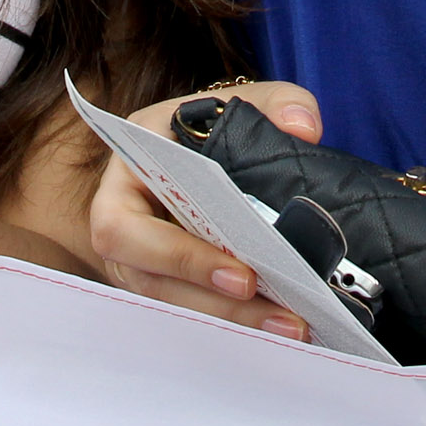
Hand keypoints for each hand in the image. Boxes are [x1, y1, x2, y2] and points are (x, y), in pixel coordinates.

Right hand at [85, 82, 320, 338]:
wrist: (199, 143)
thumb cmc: (210, 122)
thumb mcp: (239, 100)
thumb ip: (276, 102)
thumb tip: (304, 129)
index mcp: (127, 171)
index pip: (127, 227)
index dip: (180, 257)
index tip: (242, 275)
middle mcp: (122, 222)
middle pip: (153, 280)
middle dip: (216, 302)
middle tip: (278, 310)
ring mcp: (140, 260)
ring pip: (175, 303)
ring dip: (233, 321)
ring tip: (292, 325)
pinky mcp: (166, 283)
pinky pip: (193, 310)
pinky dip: (235, 322)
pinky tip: (281, 326)